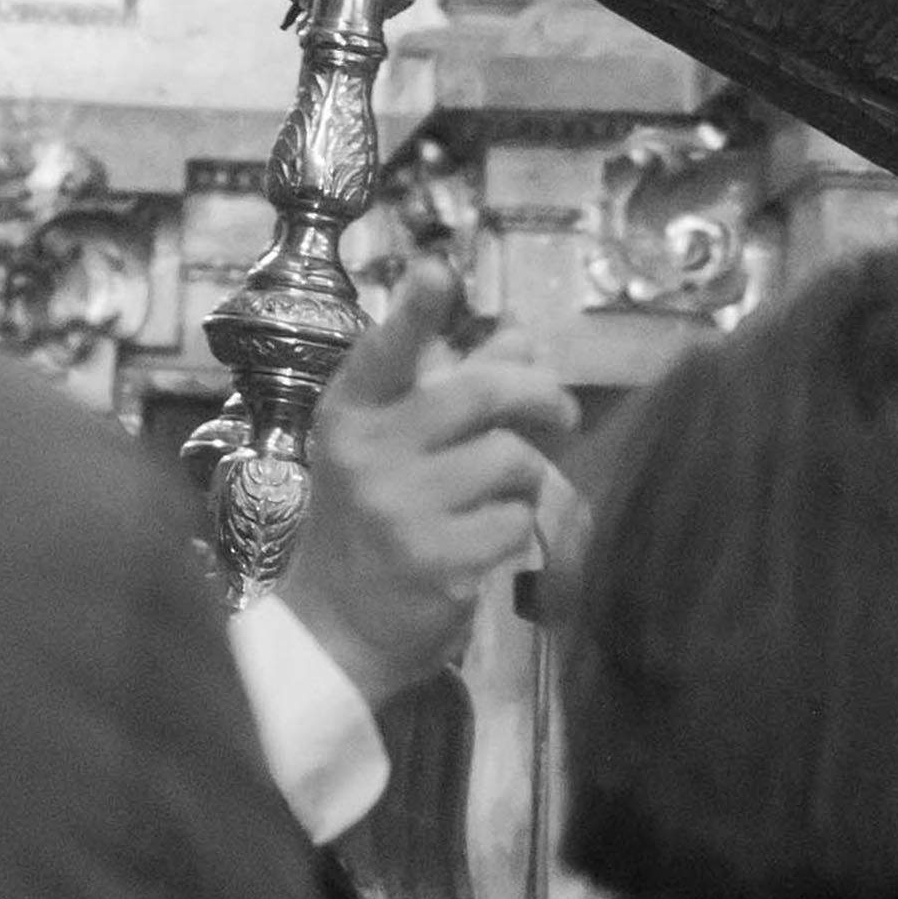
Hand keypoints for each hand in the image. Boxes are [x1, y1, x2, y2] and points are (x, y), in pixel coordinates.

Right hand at [274, 262, 580, 705]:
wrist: (335, 628)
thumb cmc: (371, 518)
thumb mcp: (391, 445)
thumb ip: (452, 385)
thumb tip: (521, 335)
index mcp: (352, 413)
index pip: (382, 353)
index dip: (412, 312)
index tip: (436, 270)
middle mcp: (369, 455)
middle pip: (482, 393)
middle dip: (540, 394)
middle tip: (562, 412)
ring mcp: (400, 511)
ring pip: (511, 459)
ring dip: (526, 477)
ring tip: (499, 496)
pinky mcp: (437, 563)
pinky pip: (517, 521)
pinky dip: (518, 527)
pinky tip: (486, 541)